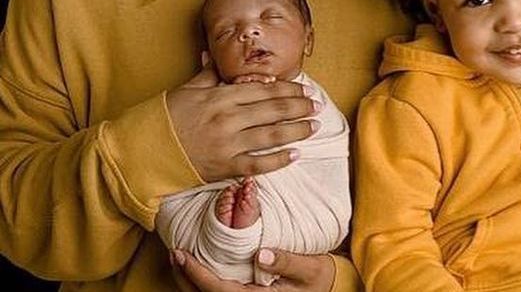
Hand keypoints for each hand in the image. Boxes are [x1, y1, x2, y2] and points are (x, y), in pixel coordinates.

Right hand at [166, 67, 320, 180]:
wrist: (142, 152)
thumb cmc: (165, 118)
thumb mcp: (187, 90)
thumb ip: (208, 74)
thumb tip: (215, 52)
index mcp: (220, 97)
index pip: (263, 90)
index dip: (288, 89)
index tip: (304, 88)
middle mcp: (227, 119)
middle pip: (272, 110)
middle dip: (299, 107)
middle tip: (317, 105)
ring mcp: (227, 144)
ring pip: (271, 136)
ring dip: (296, 130)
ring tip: (314, 126)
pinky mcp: (224, 167)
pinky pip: (258, 164)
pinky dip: (278, 160)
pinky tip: (295, 155)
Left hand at [171, 249, 334, 291]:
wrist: (325, 288)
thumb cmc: (319, 278)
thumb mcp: (311, 267)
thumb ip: (288, 262)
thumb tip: (261, 254)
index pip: (220, 291)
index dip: (198, 274)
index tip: (183, 255)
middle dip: (185, 278)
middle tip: (175, 253)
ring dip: (189, 281)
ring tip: (180, 259)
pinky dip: (201, 282)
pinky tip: (197, 266)